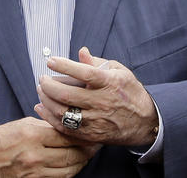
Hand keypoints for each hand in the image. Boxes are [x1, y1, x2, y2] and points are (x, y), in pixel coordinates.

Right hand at [0, 117, 98, 177]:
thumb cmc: (0, 140)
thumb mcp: (23, 125)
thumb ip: (46, 125)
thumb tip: (68, 124)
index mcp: (31, 135)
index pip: (66, 135)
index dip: (82, 134)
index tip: (92, 130)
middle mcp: (34, 155)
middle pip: (72, 154)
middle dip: (87, 149)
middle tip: (96, 143)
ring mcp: (34, 173)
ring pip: (69, 169)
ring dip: (81, 162)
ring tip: (87, 154)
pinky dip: (69, 172)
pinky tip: (73, 165)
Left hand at [35, 47, 157, 146]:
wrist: (145, 122)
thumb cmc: (130, 93)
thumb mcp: (119, 71)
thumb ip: (98, 62)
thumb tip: (81, 52)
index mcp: (108, 83)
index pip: (83, 73)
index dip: (64, 66)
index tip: (50, 61)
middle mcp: (101, 102)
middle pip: (67, 94)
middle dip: (48, 85)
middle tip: (42, 78)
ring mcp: (95, 120)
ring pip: (63, 112)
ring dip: (46, 100)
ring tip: (41, 90)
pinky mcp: (91, 135)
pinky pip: (65, 128)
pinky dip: (49, 117)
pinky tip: (42, 107)